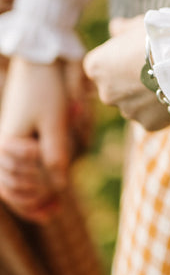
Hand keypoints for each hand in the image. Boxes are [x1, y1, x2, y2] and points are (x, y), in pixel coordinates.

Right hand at [0, 58, 71, 221]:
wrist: (38, 64)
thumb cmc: (47, 91)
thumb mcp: (56, 123)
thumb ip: (57, 155)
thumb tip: (60, 188)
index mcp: (7, 145)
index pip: (20, 185)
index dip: (39, 197)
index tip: (59, 198)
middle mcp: (1, 147)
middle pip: (13, 189)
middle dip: (34, 200)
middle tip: (57, 206)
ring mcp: (6, 145)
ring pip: (11, 185)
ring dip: (30, 199)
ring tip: (52, 210)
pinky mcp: (15, 142)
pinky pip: (15, 174)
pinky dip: (28, 189)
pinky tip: (47, 201)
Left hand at [83, 15, 169, 130]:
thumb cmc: (160, 38)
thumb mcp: (139, 25)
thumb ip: (122, 28)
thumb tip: (115, 27)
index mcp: (96, 67)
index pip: (101, 65)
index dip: (120, 58)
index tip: (136, 54)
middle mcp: (105, 92)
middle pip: (115, 88)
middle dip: (130, 81)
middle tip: (153, 69)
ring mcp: (126, 111)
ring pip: (133, 104)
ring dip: (145, 97)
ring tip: (167, 83)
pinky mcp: (147, 124)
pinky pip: (151, 116)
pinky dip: (160, 110)